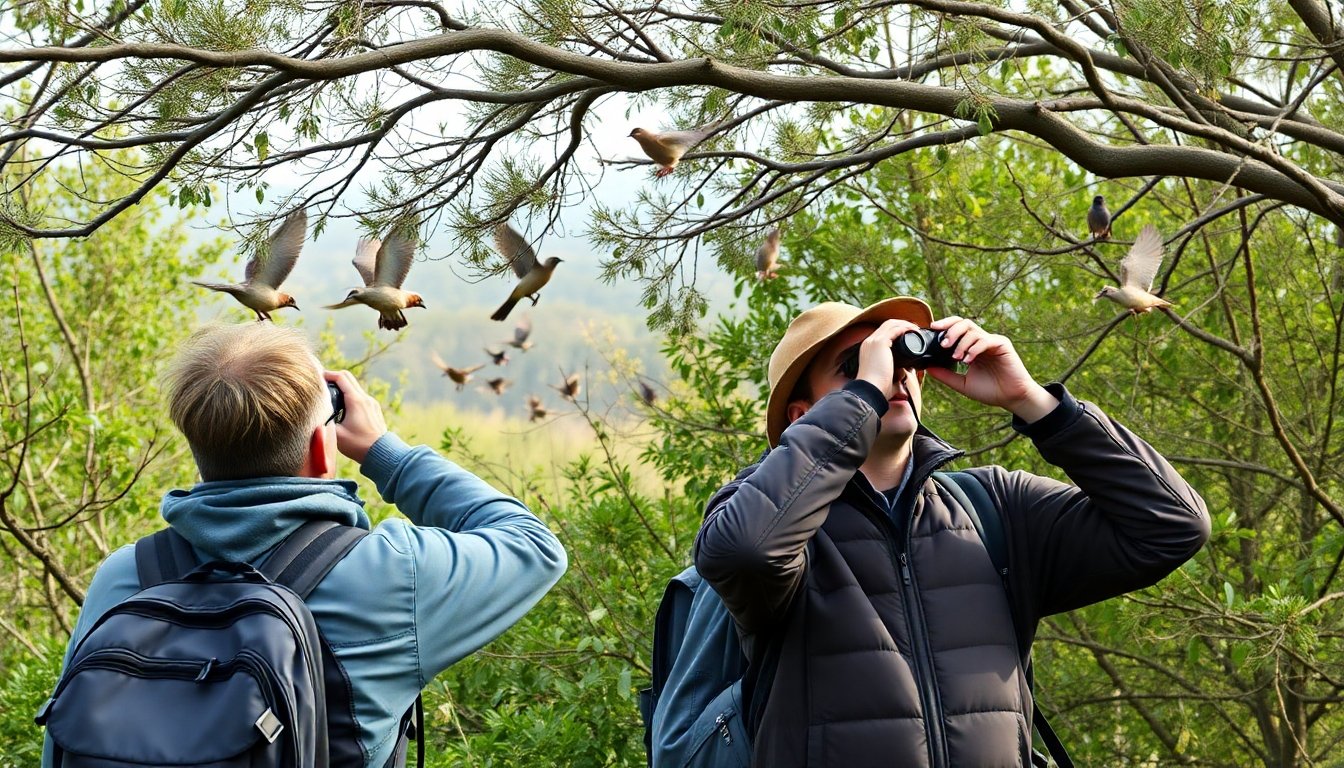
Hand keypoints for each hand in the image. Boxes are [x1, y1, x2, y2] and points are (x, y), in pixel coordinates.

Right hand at [323, 370, 387, 463]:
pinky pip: (360, 396)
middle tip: (321, 382)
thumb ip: (324, 422)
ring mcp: (371, 403)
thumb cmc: (358, 445)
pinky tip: (342, 406)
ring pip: (355, 387)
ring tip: (329, 394)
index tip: (316, 376)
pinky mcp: (374, 409)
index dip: (327, 374)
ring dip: (342, 386)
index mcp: (356, 401)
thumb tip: (314, 416)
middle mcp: (365, 398)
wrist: (381, 453)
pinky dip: (349, 395)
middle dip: (334, 377)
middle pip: (348, 378)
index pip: (341, 377)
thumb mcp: (336, 434)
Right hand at [856, 319, 922, 398]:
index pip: (882, 333)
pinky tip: (914, 331)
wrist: (870, 390)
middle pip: (887, 325)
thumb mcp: (887, 376)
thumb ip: (895, 372)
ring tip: (916, 328)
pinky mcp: (880, 343)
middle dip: (902, 324)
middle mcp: (869, 342)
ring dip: (905, 324)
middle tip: (915, 329)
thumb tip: (905, 371)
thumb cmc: (878, 388)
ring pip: (891, 324)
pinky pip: (895, 329)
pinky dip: (906, 328)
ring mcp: (873, 341)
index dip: (896, 330)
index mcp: (868, 349)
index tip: (908, 334)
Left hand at [922, 317, 1058, 421]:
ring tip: (957, 357)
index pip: (957, 328)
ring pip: (973, 330)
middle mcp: (981, 341)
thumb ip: (945, 375)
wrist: (1011, 398)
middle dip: (951, 330)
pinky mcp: (1002, 344)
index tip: (932, 329)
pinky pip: (985, 340)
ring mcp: (992, 341)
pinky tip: (968, 360)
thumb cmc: (990, 391)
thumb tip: (927, 368)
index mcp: (972, 347)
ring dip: (961, 343)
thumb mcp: (962, 384)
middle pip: (964, 323)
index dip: (945, 325)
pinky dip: (974, 348)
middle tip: (943, 344)